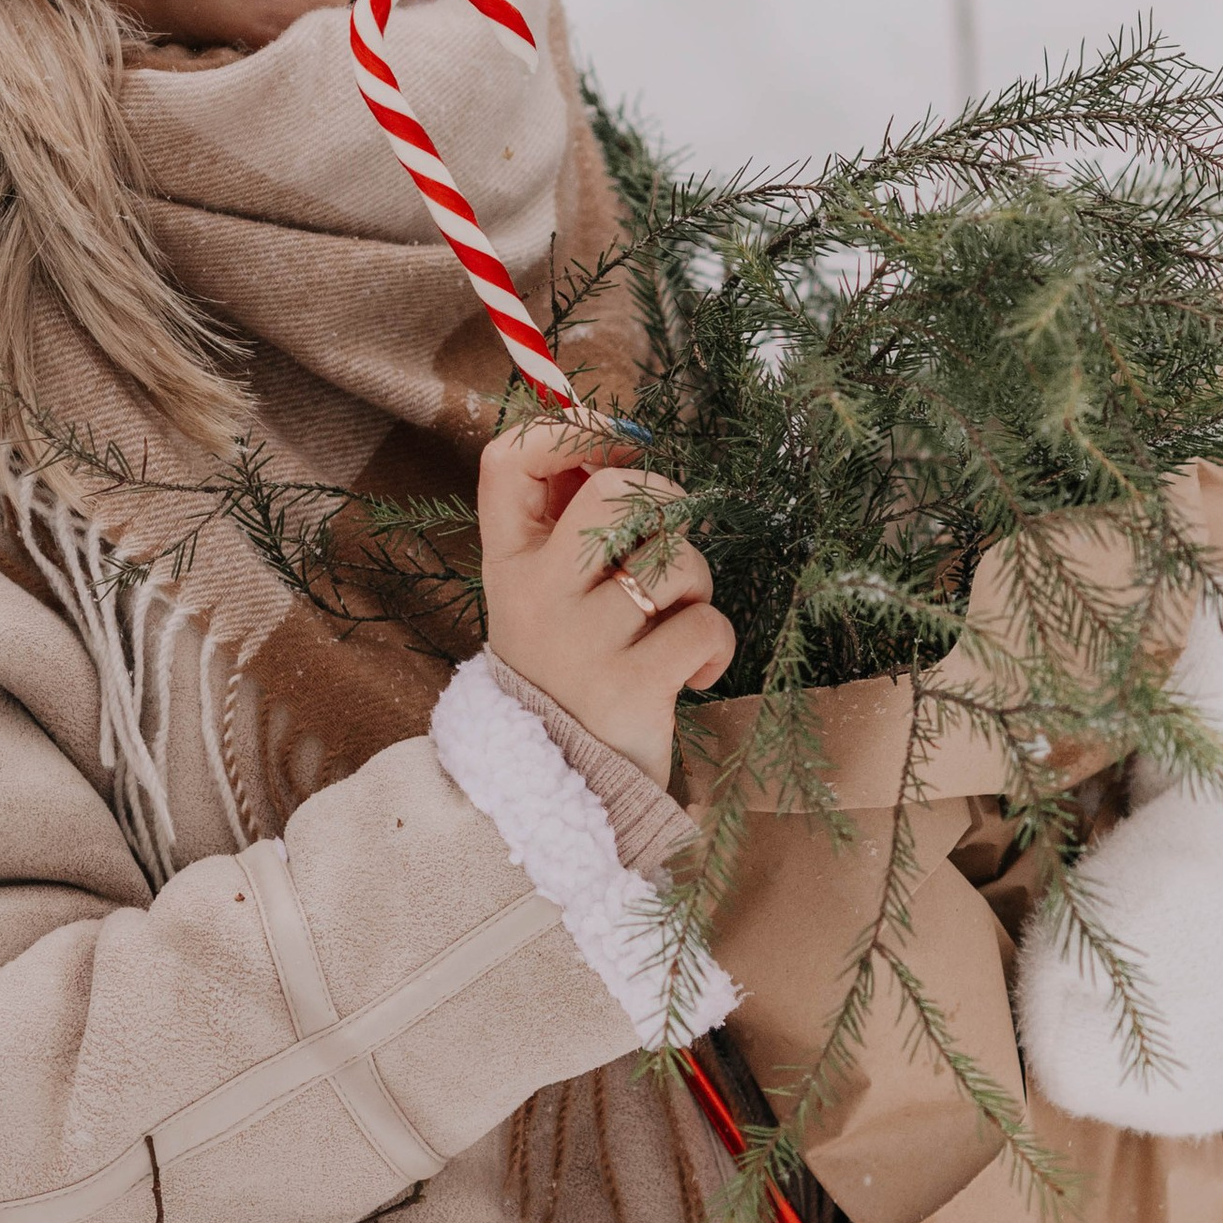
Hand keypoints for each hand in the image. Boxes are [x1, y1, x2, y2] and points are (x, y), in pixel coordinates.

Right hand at [476, 421, 734, 779]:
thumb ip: (567, 528)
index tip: (620, 439)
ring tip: (675, 620)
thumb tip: (616, 441)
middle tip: (668, 538)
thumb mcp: (545, 599)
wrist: (560, 793)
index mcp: (508, 566)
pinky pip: (704, 623)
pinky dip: (715, 643)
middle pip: (611, 490)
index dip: (569, 429)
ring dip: (696, 581)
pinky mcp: (632, 685)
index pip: (508, 462)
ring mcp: (581, 642)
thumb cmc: (568, 674)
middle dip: (665, 500)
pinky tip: (692, 671)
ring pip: (671, 557)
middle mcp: (535, 596)